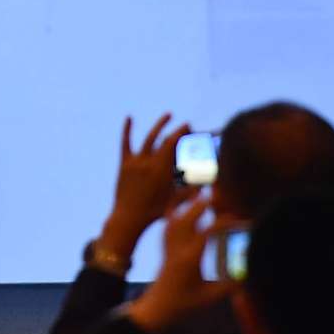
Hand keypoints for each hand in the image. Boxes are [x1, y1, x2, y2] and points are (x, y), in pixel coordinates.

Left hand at [96, 113, 192, 259]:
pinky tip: (129, 117)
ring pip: (148, 138)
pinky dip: (127, 130)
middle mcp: (148, 162)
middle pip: (164, 140)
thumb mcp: (177, 199)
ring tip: (168, 115)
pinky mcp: (124, 164)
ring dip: (159, 125)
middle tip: (185, 125)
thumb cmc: (155, 211)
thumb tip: (209, 179)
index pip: (174, 144)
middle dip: (176, 131)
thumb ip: (193, 188)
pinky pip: (125, 143)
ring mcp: (135, 162)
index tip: (190, 127)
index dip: (182, 133)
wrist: (129, 218)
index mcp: (162, 169)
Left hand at [127, 193, 233, 331]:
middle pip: (187, 217)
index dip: (225, 223)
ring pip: (174, 214)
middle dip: (203, 204)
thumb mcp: (211, 297)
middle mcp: (176, 247)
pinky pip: (166, 218)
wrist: (156, 306)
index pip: (207, 233)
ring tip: (202, 186)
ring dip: (187, 200)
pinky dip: (174, 204)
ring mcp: (167, 243)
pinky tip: (183, 194)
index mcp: (189, 259)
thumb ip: (232, 285)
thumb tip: (254, 272)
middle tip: (221, 194)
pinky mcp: (163, 242)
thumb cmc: (185, 304)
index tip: (242, 220)